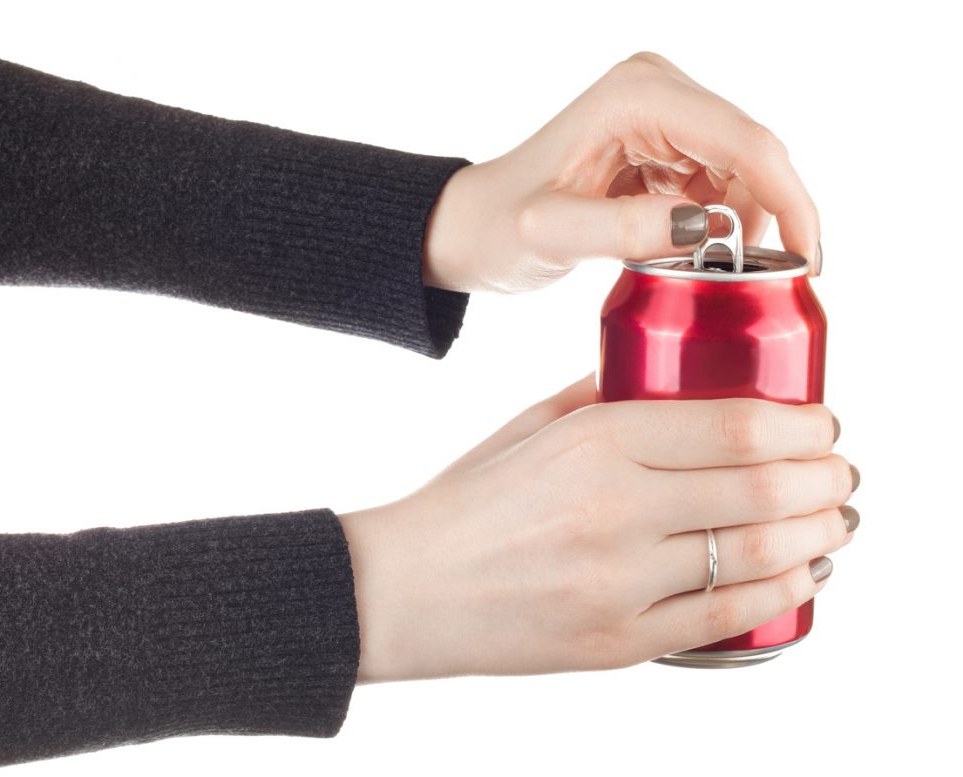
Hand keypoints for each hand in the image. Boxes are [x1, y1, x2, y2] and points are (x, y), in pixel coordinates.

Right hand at [338, 373, 856, 682]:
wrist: (406, 590)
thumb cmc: (467, 501)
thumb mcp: (528, 427)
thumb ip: (603, 396)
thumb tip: (675, 382)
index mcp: (592, 442)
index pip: (732, 426)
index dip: (800, 425)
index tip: (821, 423)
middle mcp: (614, 510)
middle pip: (762, 488)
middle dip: (825, 477)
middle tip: (842, 470)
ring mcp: (620, 583)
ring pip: (757, 553)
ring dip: (818, 533)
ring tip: (836, 519)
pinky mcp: (618, 642)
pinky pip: (725, 616)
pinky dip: (782, 592)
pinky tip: (804, 573)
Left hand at [423, 52, 821, 292]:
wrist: (474, 226)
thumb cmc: (499, 227)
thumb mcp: (549, 236)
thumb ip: (620, 232)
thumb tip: (705, 230)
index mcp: (638, 96)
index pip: (746, 143)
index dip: (791, 202)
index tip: (808, 265)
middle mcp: (658, 90)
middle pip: (753, 155)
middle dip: (763, 220)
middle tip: (745, 283)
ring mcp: (663, 113)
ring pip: (741, 173)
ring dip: (736, 228)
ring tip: (695, 272)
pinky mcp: (663, 142)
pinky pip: (717, 184)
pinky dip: (715, 226)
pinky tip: (683, 255)